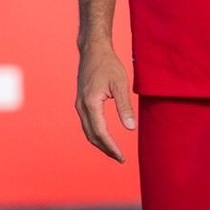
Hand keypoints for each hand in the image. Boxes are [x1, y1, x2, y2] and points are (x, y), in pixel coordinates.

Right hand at [75, 46, 134, 161]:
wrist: (93, 51)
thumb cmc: (108, 65)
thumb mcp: (121, 85)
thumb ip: (125, 107)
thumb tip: (130, 128)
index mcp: (90, 103)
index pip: (100, 132)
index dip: (111, 147)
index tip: (121, 157)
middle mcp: (81, 106)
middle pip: (92, 135)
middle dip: (106, 148)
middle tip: (120, 159)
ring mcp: (79, 104)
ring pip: (88, 130)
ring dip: (100, 143)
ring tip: (115, 152)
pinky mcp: (82, 102)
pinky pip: (88, 123)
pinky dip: (96, 133)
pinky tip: (106, 137)